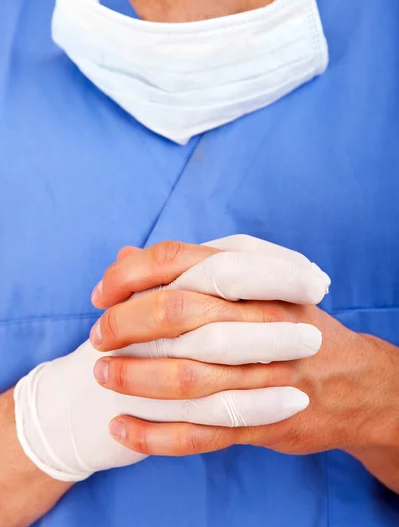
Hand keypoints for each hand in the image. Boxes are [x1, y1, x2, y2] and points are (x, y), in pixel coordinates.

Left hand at [14, 236, 327, 480]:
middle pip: (176, 312)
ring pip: (186, 375)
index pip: (176, 259)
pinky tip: (123, 428)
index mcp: (254, 276)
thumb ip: (189, 267)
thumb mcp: (253, 282)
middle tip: (98, 339)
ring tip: (103, 378)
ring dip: (134, 379)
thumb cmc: (288, 323)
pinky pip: (202, 431)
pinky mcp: (266, 419)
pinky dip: (155, 434)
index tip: (102, 295)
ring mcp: (266, 372)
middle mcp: (261, 318)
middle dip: (125, 325)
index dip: (129, 275)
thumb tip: (125, 254)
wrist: (353, 380)